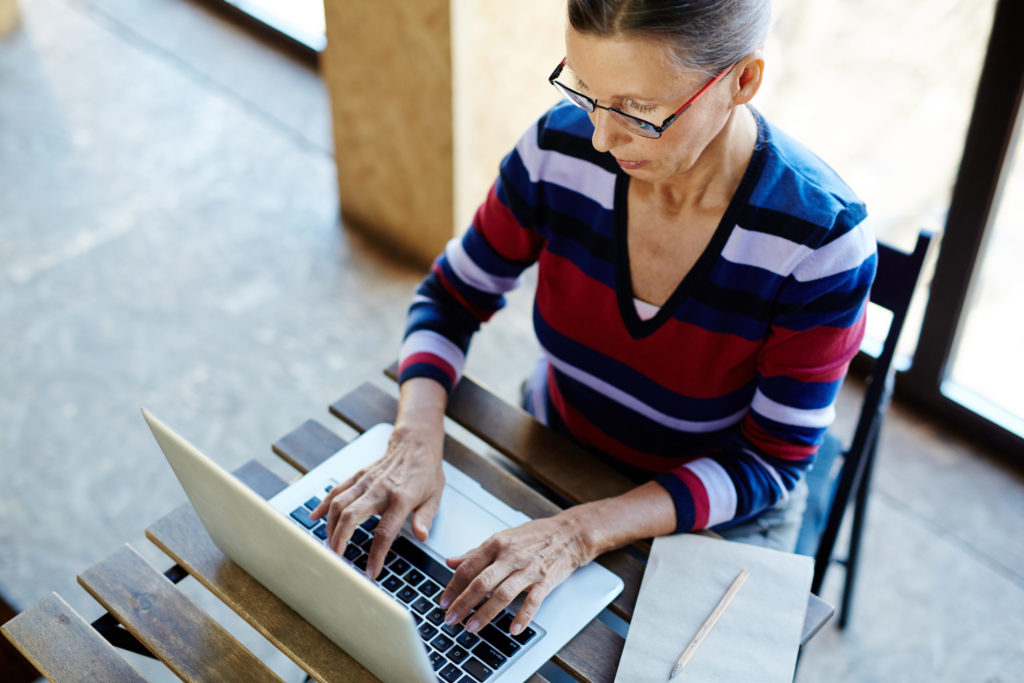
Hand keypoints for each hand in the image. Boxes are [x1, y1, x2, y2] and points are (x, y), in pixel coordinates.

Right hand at [310, 422, 444, 578]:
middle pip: (350, 517)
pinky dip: (323, 504)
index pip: (385, 532)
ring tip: (329, 545)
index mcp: (401, 498)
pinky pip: (336, 490)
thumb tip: (422, 536)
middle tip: (336, 560)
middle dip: (339, 541)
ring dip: (330, 527)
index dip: (376, 554)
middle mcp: (380, 489)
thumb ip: (425, 518)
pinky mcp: (358, 476)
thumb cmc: (426, 471)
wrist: (416, 442)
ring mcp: (366, 481)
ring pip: (338, 504)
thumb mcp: (435, 496)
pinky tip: (315, 518)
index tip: (370, 572)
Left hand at [438, 510, 593, 636]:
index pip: (468, 567)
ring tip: (472, 627)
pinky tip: (513, 629)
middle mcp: (510, 556)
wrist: (568, 534)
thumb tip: (450, 561)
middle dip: (463, 603)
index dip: (453, 586)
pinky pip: (532, 601)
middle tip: (451, 619)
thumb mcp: (502, 538)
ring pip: (503, 594)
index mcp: (496, 544)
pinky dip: (522, 617)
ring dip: (485, 613)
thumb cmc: (534, 536)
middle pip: (481, 583)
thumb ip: (475, 552)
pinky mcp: (545, 581)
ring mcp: (528, 569)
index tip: (443, 602)